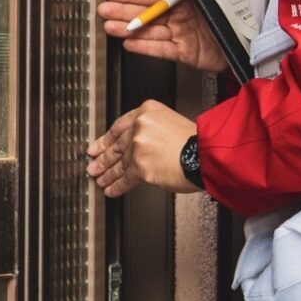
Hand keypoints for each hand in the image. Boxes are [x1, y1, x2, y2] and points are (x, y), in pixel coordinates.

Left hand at [85, 100, 200, 197]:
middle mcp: (140, 127)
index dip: (105, 140)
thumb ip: (150, 131)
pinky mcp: (140, 166)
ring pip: (119, 163)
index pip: (118, 127)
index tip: (97, 147)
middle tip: (93, 165)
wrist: (206, 155)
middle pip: (116, 146)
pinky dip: (117, 186)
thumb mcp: (170, 123)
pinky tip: (110, 189)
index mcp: (146, 111)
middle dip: (103, 158)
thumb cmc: (196, 143)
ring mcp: (138, 146)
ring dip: (108, 174)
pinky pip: (125, 178)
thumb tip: (136, 146)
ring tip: (100, 179)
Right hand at [97, 0, 229, 73]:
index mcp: (184, 0)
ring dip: (128, 30)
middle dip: (122, 12)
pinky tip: (129, 43)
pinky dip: (144, 47)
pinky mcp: (184, 52)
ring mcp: (181, 35)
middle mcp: (180, 17)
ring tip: (110, 27)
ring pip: (148, 32)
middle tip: (104, 11)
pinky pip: (160, 49)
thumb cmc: (234, 17)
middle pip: (145, 14)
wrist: (250, 44)